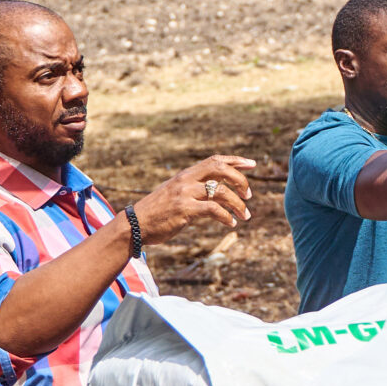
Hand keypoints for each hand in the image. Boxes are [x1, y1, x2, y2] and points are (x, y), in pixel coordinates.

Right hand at [137, 154, 255, 244]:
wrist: (134, 225)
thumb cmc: (156, 212)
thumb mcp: (175, 193)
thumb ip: (192, 188)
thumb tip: (215, 189)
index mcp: (186, 174)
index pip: (215, 160)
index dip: (235, 160)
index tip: (252, 164)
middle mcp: (186, 180)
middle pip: (221, 170)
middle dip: (240, 180)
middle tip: (249, 195)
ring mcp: (185, 194)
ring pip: (221, 192)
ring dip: (238, 204)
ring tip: (246, 216)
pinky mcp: (184, 210)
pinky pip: (213, 210)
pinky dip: (226, 216)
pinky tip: (231, 223)